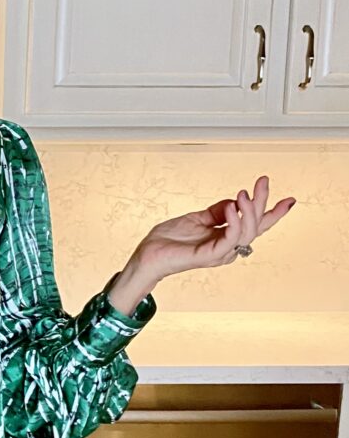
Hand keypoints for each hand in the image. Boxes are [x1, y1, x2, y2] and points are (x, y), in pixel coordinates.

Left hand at [107, 176, 295, 314]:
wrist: (148, 254)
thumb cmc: (169, 239)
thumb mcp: (197, 218)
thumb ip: (217, 211)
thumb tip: (234, 201)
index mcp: (225, 237)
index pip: (254, 225)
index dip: (272, 212)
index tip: (289, 199)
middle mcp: (226, 246)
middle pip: (256, 226)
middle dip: (263, 202)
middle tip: (262, 182)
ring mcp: (219, 252)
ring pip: (247, 232)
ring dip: (248, 211)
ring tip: (242, 194)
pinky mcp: (208, 256)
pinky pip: (230, 239)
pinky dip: (234, 222)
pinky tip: (231, 208)